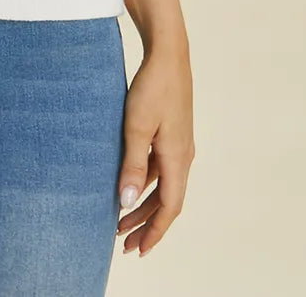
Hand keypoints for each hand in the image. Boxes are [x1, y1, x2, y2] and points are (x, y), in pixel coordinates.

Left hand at [116, 43, 195, 256]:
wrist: (168, 54)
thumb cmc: (152, 87)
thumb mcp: (136, 127)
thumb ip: (131, 165)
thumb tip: (126, 203)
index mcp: (178, 158)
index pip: (169, 207)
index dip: (154, 231)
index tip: (138, 251)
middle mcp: (183, 155)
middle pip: (166, 200)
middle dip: (146, 224)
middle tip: (124, 244)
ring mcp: (178, 143)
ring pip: (162, 185)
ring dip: (144, 204)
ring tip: (122, 221)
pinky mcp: (171, 132)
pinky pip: (160, 168)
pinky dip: (145, 183)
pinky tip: (129, 185)